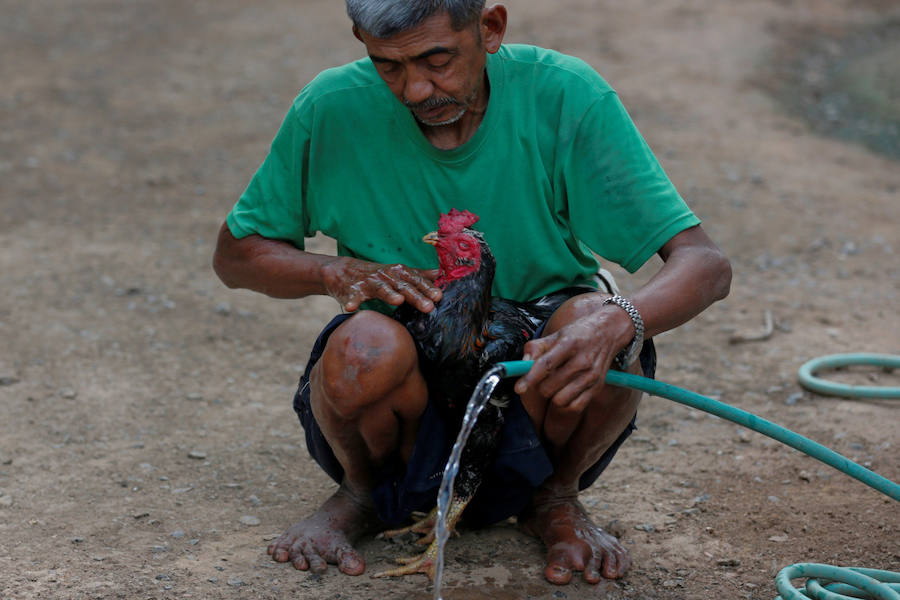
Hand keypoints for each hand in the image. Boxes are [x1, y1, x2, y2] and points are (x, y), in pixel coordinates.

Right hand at [321, 257, 441, 312]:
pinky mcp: (353, 290)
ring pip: (381, 289)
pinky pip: (353, 296)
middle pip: (403, 286)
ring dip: (389, 294)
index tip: (439, 296)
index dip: (428, 288)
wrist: (343, 271)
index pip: (416, 280)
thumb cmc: (377, 275)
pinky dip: (352, 301)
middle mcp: (386, 276)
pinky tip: (352, 308)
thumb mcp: (398, 273)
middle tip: (428, 306)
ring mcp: (369, 282)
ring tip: (398, 301)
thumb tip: (441, 274)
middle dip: (416, 296)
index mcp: (399, 273)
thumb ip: (419, 275)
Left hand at [514, 306, 632, 411]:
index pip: (545, 365)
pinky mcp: (597, 387)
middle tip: (542, 377)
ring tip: (554, 384)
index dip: (529, 378)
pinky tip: (564, 392)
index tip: (518, 388)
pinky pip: (574, 406)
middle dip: (539, 386)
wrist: (609, 332)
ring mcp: (591, 376)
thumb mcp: (557, 334)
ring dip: (551, 395)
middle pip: (550, 386)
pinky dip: (565, 403)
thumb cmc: (579, 333)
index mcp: (569, 343)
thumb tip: (522, 364)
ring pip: (560, 400)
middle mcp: (582, 360)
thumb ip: (536, 347)